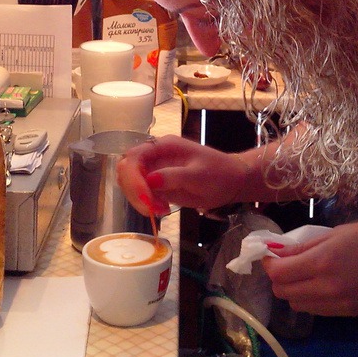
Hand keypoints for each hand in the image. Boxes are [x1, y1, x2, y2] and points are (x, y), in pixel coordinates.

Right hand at [116, 134, 248, 216]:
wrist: (230, 182)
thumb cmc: (219, 173)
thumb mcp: (199, 175)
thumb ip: (174, 176)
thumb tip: (150, 180)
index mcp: (163, 146)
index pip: (134, 157)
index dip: (134, 177)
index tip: (146, 198)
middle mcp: (155, 156)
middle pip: (126, 170)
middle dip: (134, 191)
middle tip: (152, 208)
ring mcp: (154, 170)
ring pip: (130, 183)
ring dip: (138, 200)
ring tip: (160, 210)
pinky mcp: (157, 185)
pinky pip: (140, 194)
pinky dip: (145, 204)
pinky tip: (162, 210)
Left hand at [262, 217, 357, 315]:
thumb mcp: (336, 232)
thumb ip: (304, 246)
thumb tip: (277, 252)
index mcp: (323, 263)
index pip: (278, 275)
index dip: (269, 264)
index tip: (271, 253)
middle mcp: (328, 289)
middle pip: (284, 293)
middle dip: (279, 278)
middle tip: (286, 261)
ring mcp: (340, 305)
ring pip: (298, 305)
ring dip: (294, 290)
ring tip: (304, 272)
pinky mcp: (350, 313)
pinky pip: (317, 310)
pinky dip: (311, 298)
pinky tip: (322, 282)